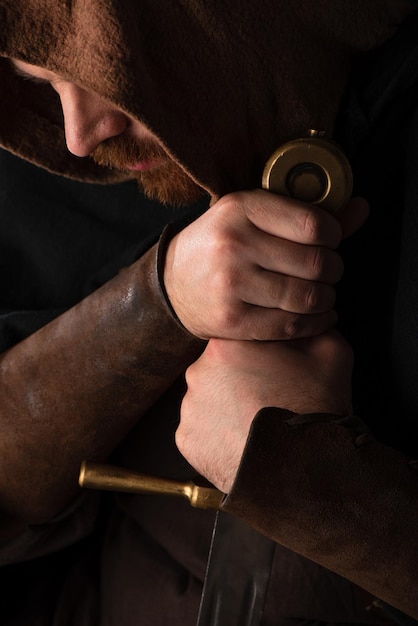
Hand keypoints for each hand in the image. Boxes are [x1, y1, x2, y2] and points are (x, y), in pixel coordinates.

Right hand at [164, 189, 367, 339]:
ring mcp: (231, 285)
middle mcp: (234, 244)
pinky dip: (314, 323)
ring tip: (321, 294)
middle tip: (327, 272)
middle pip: (315, 263)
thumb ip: (307, 214)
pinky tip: (315, 316)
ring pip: (307, 297)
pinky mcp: (232, 320)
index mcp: (241, 208)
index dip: (334, 237)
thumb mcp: (254, 216)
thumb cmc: (220, 244)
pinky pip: (291, 326)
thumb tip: (361, 207)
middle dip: (333, 270)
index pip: (314, 224)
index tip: (328, 242)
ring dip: (326, 299)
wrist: (172, 283)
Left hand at [176, 330, 352, 491]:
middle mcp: (197, 373)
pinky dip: (218, 433)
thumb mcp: (330, 350)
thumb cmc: (316, 408)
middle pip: (219, 368)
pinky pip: (201, 429)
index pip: (240, 340)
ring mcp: (188, 409)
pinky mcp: (186, 440)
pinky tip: (243, 438)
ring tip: (257, 421)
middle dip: (241, 378)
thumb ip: (309, 324)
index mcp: (225, 346)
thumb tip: (303, 316)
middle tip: (269, 396)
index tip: (277, 368)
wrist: (305, 471)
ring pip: (209, 398)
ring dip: (227, 405)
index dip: (261, 354)